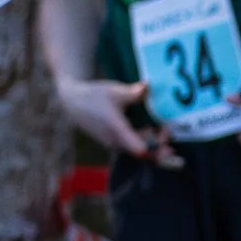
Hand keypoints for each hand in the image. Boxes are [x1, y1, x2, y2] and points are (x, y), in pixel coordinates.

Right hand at [57, 76, 172, 162]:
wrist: (73, 102)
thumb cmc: (94, 96)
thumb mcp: (115, 91)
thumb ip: (134, 92)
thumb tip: (148, 86)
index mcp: (117, 130)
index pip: (140, 150)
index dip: (156, 148)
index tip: (165, 135)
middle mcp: (116, 141)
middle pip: (143, 153)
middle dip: (159, 144)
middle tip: (167, 130)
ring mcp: (114, 144)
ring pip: (138, 150)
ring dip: (152, 142)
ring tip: (163, 129)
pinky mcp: (114, 142)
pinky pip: (133, 146)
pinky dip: (145, 140)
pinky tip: (152, 128)